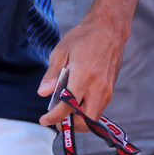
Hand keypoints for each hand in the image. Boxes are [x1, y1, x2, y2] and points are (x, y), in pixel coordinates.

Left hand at [37, 13, 127, 127]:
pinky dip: (86, 111)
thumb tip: (43, 93)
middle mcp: (98, 86)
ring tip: (64, 108)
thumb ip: (52, 74)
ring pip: (93, 117)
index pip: (69, 104)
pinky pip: (98, 108)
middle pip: (86, 120)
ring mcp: (107, 90)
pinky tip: (75, 100)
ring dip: (79, 119)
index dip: (55, 116)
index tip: (44, 120)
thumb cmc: (83, 38)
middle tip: (56, 117)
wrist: (108, 30)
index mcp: (84, 74)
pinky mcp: (110, 90)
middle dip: (70, 124)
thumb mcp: (61, 51)